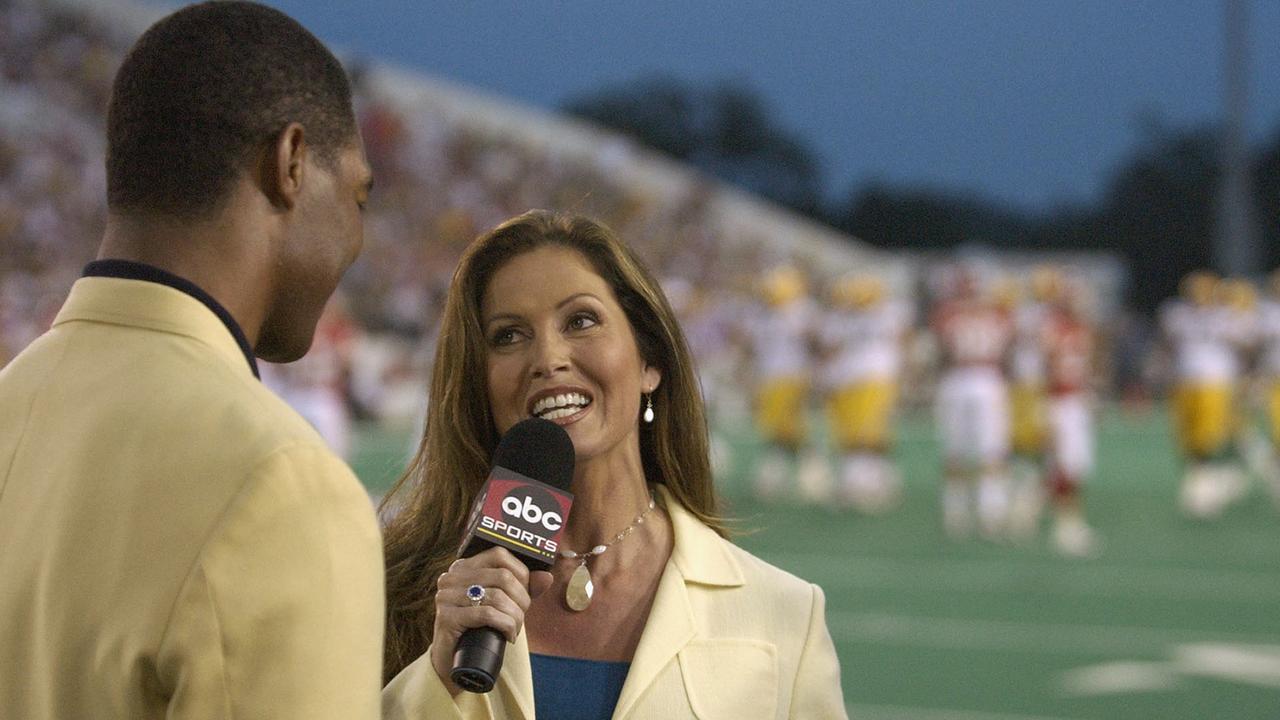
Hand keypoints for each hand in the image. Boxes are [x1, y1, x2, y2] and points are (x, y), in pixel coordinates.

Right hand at [430, 547, 550, 693]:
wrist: (454, 661)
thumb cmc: (480, 629)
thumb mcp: (502, 604)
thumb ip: (523, 588)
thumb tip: (547, 577)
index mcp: (464, 567)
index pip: (499, 555)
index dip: (521, 573)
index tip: (524, 594)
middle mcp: (451, 577)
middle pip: (502, 576)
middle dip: (521, 600)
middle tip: (520, 618)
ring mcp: (446, 597)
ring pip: (497, 596)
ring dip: (515, 617)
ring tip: (515, 629)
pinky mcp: (446, 617)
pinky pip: (487, 614)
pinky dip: (505, 626)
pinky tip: (508, 636)